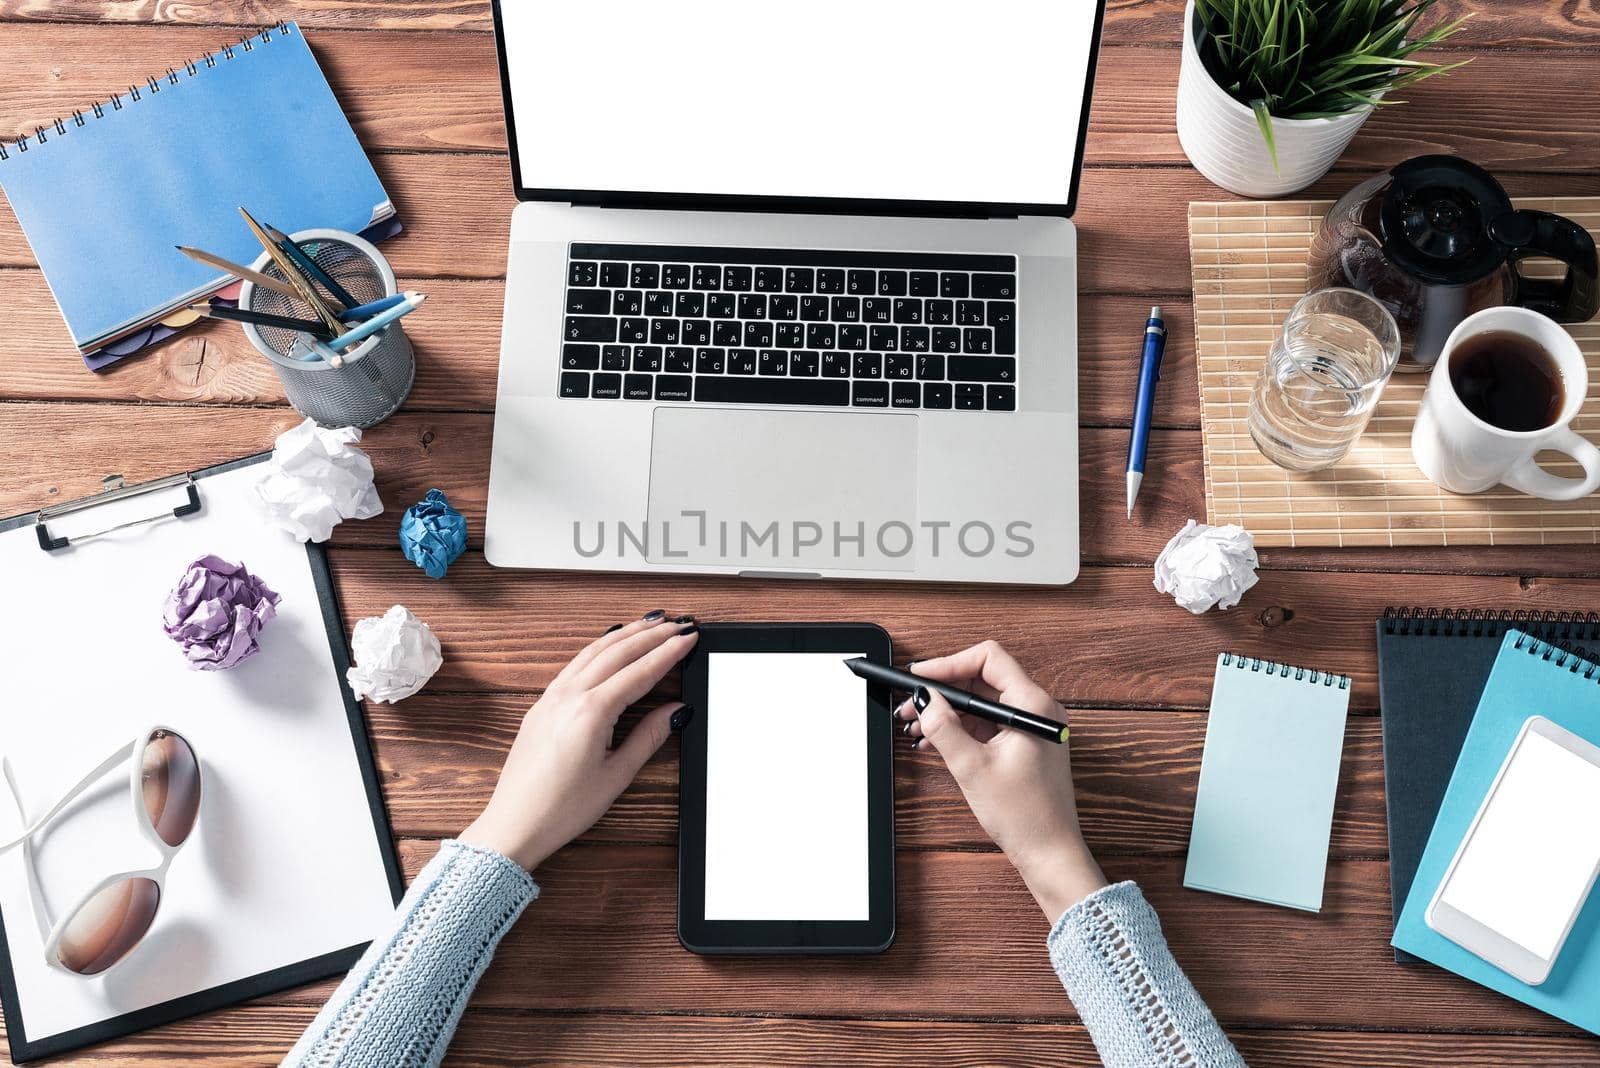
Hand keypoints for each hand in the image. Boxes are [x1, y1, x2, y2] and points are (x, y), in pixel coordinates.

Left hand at [460, 611, 699, 870]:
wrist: (513, 824)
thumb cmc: (560, 809)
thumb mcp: (616, 775)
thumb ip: (648, 737)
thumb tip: (675, 711)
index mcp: (590, 713)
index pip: (639, 672)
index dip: (668, 653)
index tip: (689, 639)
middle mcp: (568, 697)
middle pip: (617, 652)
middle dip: (651, 635)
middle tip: (678, 624)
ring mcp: (550, 698)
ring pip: (593, 651)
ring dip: (625, 634)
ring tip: (650, 623)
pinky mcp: (541, 705)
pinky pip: (574, 664)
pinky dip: (598, 647)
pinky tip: (609, 644)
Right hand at [899, 640, 1106, 921]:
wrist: (1050, 853)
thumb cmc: (1026, 816)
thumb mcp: (973, 768)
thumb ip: (944, 728)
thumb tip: (924, 699)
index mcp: (1033, 706)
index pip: (988, 659)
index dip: (949, 663)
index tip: (920, 677)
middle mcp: (1037, 710)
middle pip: (982, 679)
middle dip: (943, 689)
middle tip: (911, 703)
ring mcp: (1032, 727)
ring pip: (982, 702)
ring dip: (947, 711)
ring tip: (916, 725)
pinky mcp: (1024, 744)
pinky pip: (987, 723)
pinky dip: (960, 728)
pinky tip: (934, 741)